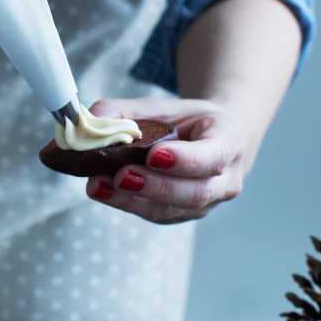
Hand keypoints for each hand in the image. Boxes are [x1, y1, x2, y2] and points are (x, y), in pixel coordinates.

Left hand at [84, 96, 245, 223]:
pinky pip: (156, 214)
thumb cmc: (187, 122)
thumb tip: (91, 118)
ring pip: (172, 210)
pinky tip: (103, 191)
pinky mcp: (181, 214)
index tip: (154, 155)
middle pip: (194, 192)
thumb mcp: (164, 106)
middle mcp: (224, 180)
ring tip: (99, 186)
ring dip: (132, 200)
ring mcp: (206, 204)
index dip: (185, 160)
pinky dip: (126, 203)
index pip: (214, 156)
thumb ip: (126, 111)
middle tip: (120, 175)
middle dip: (154, 187)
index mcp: (229, 142)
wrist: (209, 141)